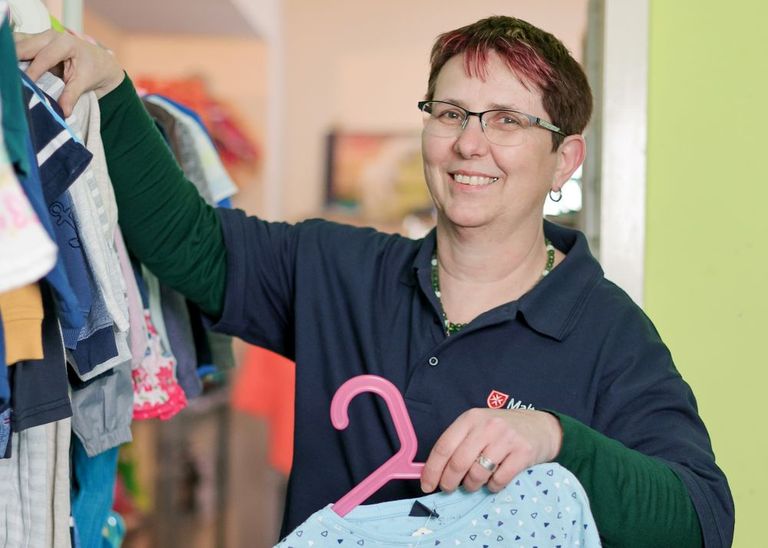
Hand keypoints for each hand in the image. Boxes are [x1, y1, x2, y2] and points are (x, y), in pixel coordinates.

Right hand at [13, 30, 124, 116]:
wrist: (100, 62)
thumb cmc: (93, 71)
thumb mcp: (84, 83)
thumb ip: (71, 96)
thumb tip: (63, 112)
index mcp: (65, 43)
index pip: (43, 58)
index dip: (32, 72)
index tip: (24, 86)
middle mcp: (50, 36)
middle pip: (24, 46)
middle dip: (14, 61)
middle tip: (12, 80)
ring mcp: (40, 37)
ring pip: (17, 43)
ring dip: (11, 58)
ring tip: (11, 76)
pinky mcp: (34, 42)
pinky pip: (18, 46)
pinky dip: (13, 57)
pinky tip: (13, 71)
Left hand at [420, 408, 562, 493]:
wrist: (539, 427)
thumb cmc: (501, 431)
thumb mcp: (477, 428)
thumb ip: (458, 445)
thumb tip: (434, 472)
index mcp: (470, 419)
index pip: (444, 446)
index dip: (432, 469)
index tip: (427, 485)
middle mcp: (487, 426)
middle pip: (458, 462)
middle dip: (449, 482)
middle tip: (448, 489)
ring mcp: (506, 438)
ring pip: (478, 473)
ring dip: (471, 485)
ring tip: (473, 484)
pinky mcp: (523, 453)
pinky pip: (499, 480)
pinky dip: (492, 487)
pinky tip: (493, 482)